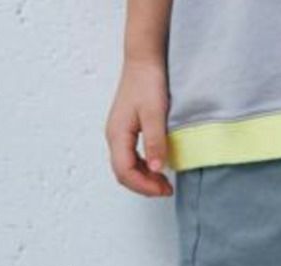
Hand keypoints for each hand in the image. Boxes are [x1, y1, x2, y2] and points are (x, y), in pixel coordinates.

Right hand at [105, 59, 173, 196]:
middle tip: (167, 190)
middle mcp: (114, 137)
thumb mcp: (155, 114)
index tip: (164, 190)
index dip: (144, 186)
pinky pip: (130, 159)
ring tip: (164, 182)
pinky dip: (144, 169)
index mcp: (117, 134)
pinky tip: (158, 168)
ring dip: (144, 179)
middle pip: (123, 174)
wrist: (144, 61)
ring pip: (126, 168)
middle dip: (144, 186)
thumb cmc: (148, 82)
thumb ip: (155, 142)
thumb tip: (157, 169)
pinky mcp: (125, 132)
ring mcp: (118, 135)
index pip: (125, 172)